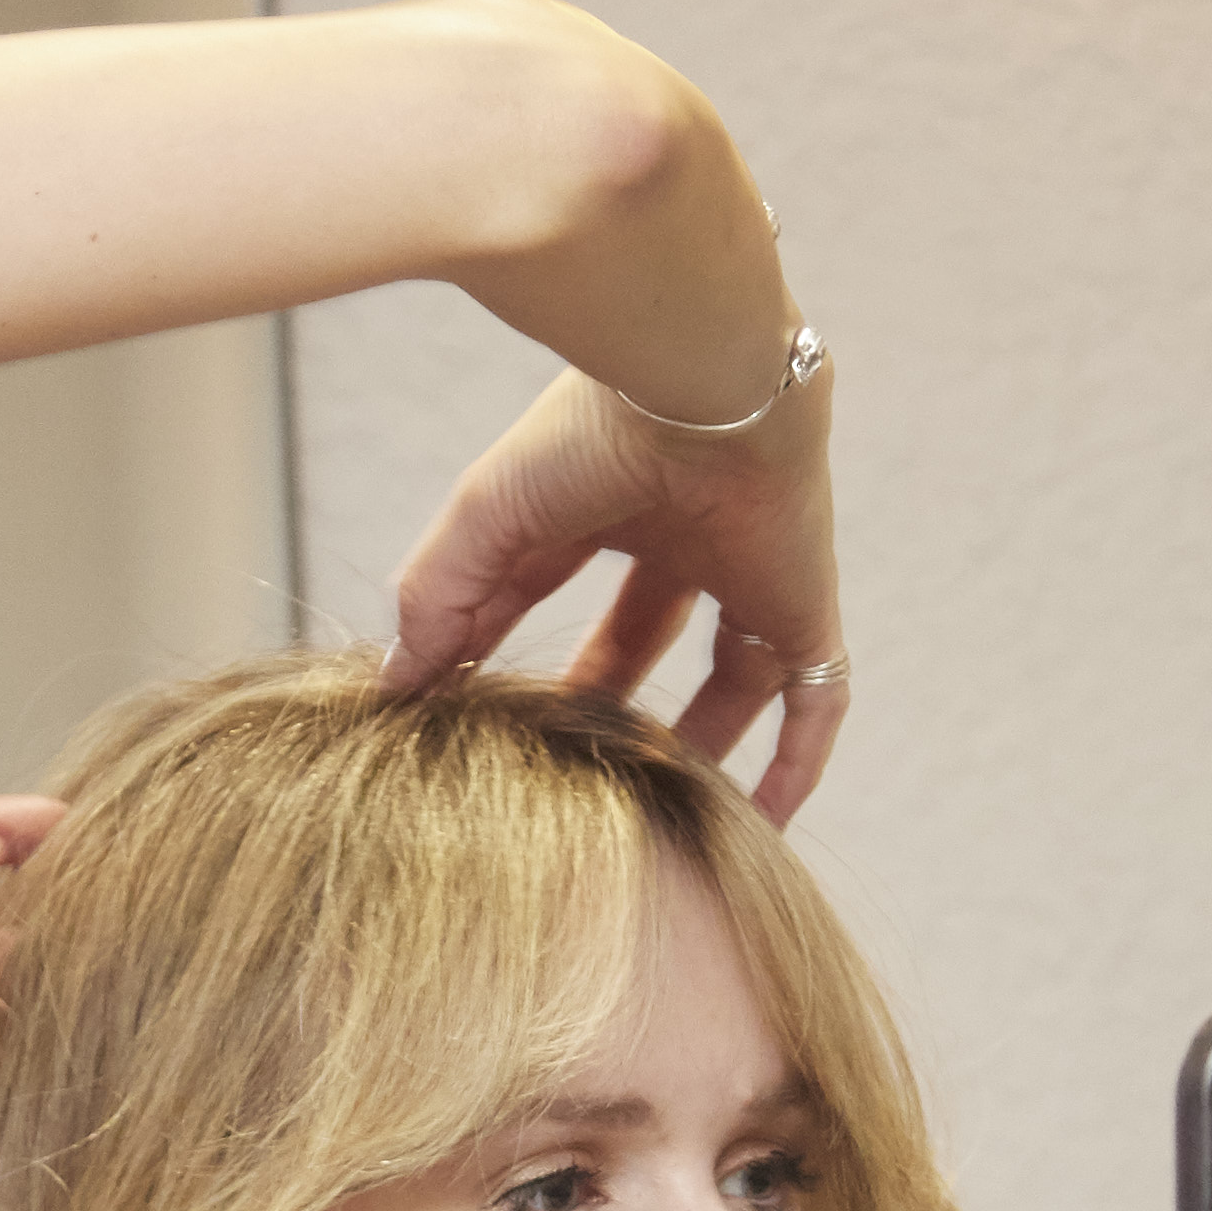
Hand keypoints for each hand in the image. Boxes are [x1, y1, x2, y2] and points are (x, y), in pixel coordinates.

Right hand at [380, 364, 846, 822]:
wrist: (703, 388)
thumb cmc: (587, 432)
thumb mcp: (486, 519)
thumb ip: (438, 595)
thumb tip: (396, 683)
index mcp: (602, 500)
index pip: (540, 588)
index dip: (498, 647)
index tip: (456, 715)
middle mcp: (680, 535)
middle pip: (637, 636)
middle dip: (599, 701)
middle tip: (553, 769)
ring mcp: (748, 573)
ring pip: (728, 679)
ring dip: (696, 744)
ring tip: (655, 817)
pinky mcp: (803, 609)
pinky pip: (815, 700)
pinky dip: (797, 762)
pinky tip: (767, 822)